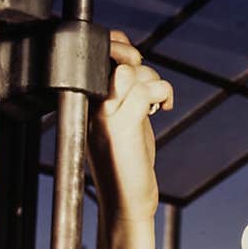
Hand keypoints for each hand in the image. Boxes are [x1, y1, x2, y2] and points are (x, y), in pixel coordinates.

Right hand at [87, 30, 174, 221]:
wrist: (124, 203)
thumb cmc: (125, 165)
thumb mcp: (120, 122)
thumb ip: (123, 94)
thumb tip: (134, 65)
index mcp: (85, 101)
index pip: (97, 52)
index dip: (119, 46)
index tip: (135, 62)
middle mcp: (90, 104)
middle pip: (117, 58)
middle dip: (139, 62)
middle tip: (150, 87)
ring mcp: (105, 114)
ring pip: (134, 72)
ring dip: (154, 82)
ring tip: (155, 104)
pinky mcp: (123, 126)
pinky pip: (144, 90)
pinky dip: (162, 94)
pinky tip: (162, 110)